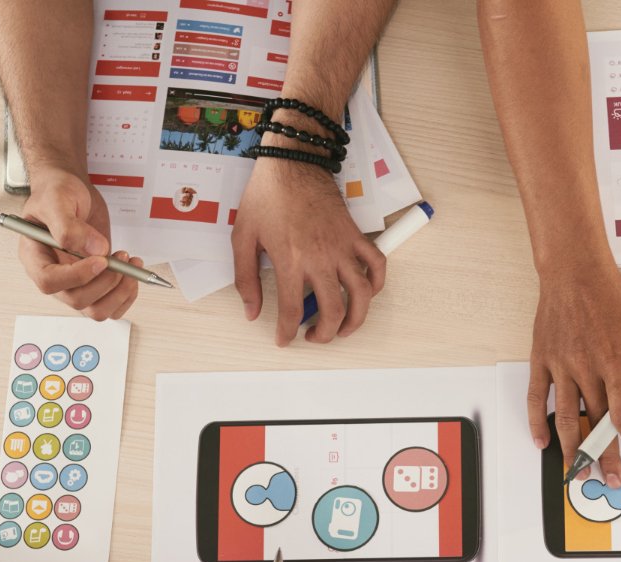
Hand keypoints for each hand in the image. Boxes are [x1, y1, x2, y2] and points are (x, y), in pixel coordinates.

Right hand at [18, 165, 143, 320]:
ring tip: (131, 264)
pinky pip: (112, 306)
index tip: (101, 260)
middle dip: (105, 282)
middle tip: (121, 257)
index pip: (49, 282)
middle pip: (77, 300)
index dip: (77, 276)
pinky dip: (127, 294)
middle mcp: (54, 275)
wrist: (72, 191)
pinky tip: (133, 272)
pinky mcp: (95, 283)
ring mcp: (76, 282)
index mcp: (35, 257)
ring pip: (97, 309)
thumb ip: (69, 226)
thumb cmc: (57, 192)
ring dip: (120, 291)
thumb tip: (96, 249)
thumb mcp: (58, 200)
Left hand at [232, 155, 385, 345]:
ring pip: (361, 295)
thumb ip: (246, 279)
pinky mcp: (355, 236)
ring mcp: (342, 248)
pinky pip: (376, 265)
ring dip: (356, 319)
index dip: (287, 332)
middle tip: (313, 336)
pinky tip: (366, 293)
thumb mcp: (244, 237)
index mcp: (290, 260)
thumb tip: (251, 310)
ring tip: (345, 328)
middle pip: (332, 311)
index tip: (285, 339)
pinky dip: (377, 283)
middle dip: (324, 334)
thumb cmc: (268, 195)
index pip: (291, 311)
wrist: (293, 163)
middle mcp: (320, 258)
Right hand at [528, 267, 620, 484]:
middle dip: (605, 456)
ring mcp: (561, 366)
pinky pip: (537, 398)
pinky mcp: (542, 360)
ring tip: (576, 471)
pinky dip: (537, 423)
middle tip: (610, 479)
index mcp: (615, 361)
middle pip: (595, 423)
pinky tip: (543, 442)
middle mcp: (586, 368)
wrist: (575, 271)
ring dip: (571, 449)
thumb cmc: (612, 297)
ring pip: (564, 418)